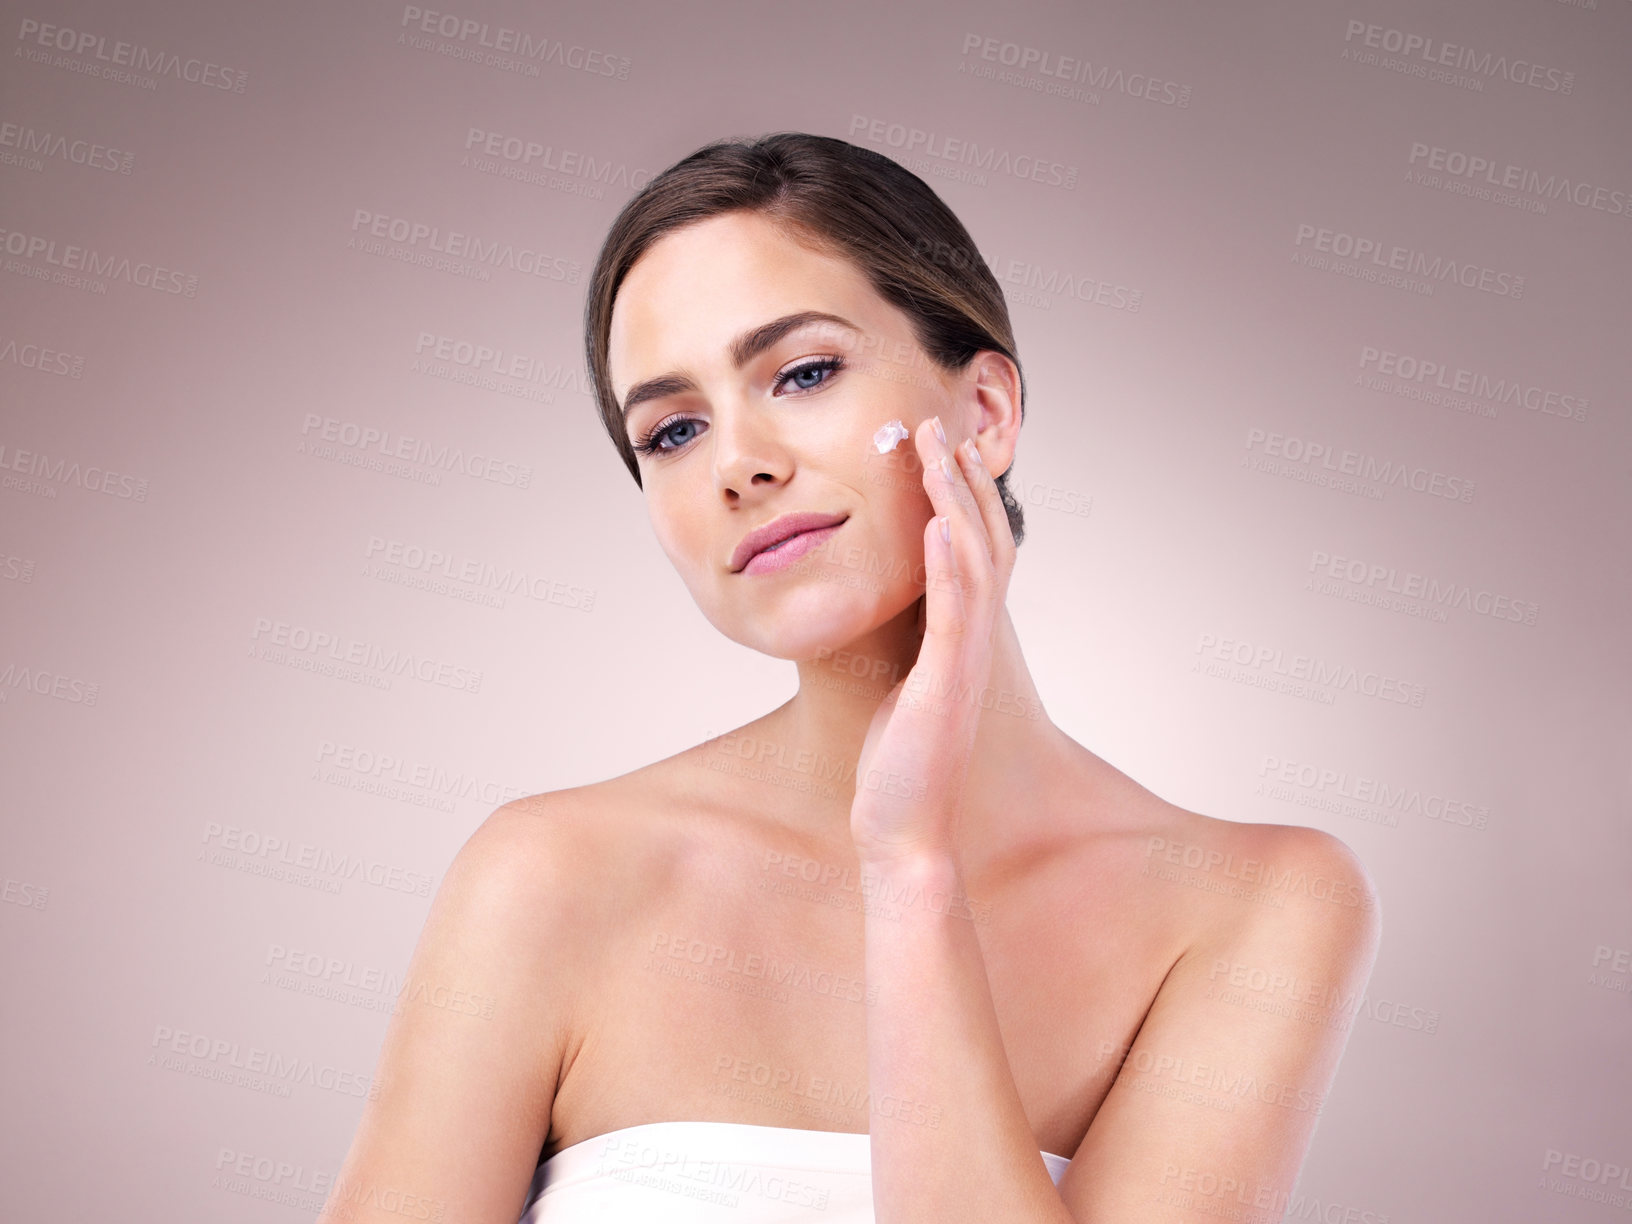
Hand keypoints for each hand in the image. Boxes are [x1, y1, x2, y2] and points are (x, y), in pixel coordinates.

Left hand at [850, 416, 1017, 865]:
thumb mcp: (898, 686)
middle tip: (941, 425)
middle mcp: (974, 643)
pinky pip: (954, 614)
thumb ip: (905, 643)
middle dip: (962, 482)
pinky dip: (950, 566)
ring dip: (957, 504)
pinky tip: (939, 524)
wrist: (904, 831)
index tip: (940, 447)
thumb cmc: (897, 764)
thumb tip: (892, 607)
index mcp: (962, 641)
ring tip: (940, 452)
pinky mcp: (946, 684)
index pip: (973, 552)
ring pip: (974, 565)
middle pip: (982, 542)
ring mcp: (965, 662)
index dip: (961, 497)